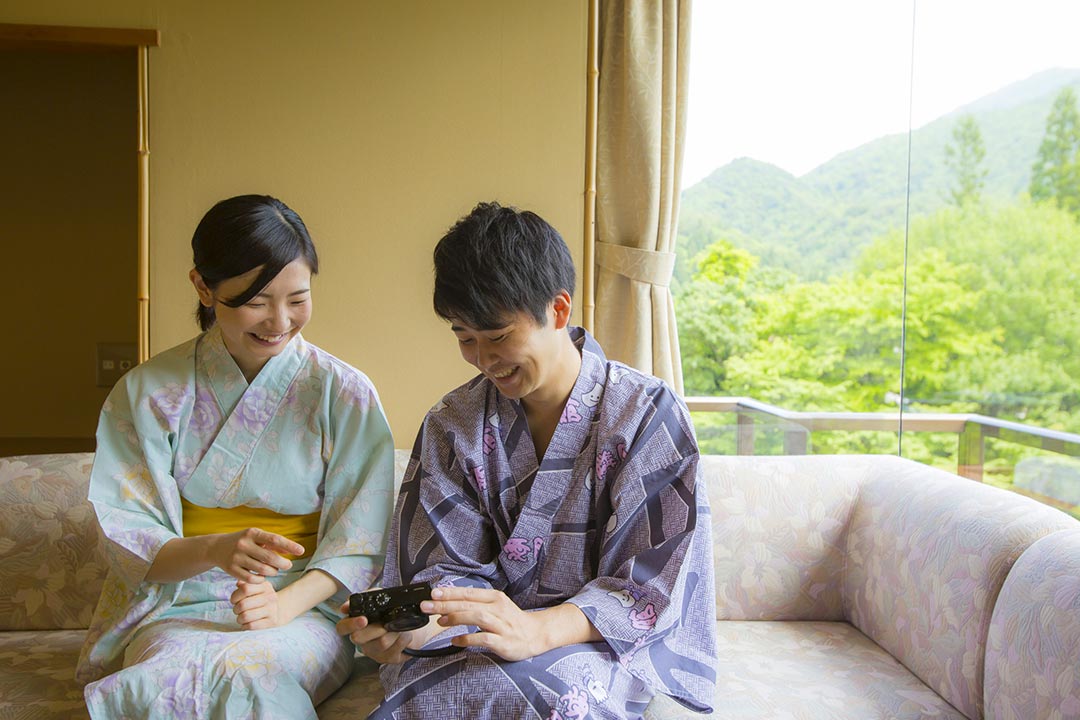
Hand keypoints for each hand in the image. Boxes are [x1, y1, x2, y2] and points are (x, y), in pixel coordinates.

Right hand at [211, 528, 303, 582]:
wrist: (216, 548)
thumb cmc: (244, 542)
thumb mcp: (257, 537)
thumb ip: (274, 544)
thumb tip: (293, 549)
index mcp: (252, 533)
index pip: (274, 539)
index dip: (289, 545)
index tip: (301, 551)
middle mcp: (243, 544)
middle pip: (270, 557)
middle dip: (283, 563)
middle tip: (288, 565)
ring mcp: (236, 557)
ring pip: (262, 569)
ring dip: (273, 572)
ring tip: (275, 570)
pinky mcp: (231, 569)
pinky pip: (252, 579)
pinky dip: (261, 579)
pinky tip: (263, 576)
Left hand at [231, 579, 282, 629]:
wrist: (278, 612)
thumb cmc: (261, 600)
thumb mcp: (255, 589)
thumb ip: (245, 585)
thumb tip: (239, 583)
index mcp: (265, 586)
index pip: (245, 589)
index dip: (235, 596)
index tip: (234, 600)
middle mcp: (270, 597)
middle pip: (243, 604)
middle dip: (236, 609)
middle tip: (237, 610)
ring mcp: (272, 609)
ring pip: (246, 616)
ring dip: (239, 619)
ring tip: (241, 618)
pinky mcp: (272, 622)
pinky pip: (251, 626)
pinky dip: (245, 626)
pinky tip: (247, 624)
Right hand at [335, 602, 424, 664]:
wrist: (411, 623)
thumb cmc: (391, 611)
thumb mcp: (381, 599)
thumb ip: (367, 596)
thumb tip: (348, 604)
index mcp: (356, 624)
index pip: (342, 627)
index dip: (350, 624)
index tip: (363, 619)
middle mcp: (362, 640)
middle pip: (358, 638)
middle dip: (374, 630)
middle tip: (385, 625)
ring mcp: (374, 651)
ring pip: (381, 643)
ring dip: (393, 632)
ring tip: (399, 627)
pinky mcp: (388, 658)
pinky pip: (395, 649)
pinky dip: (404, 638)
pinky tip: (405, 634)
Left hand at [421, 586, 541, 661]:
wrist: (535, 634)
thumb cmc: (510, 620)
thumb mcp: (494, 606)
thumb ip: (474, 603)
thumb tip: (448, 601)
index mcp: (494, 598)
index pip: (468, 592)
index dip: (450, 592)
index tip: (432, 593)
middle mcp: (498, 609)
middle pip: (469, 603)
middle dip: (445, 604)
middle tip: (427, 606)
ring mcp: (501, 625)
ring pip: (476, 617)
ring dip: (456, 618)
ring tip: (440, 621)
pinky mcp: (503, 642)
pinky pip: (483, 639)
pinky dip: (467, 639)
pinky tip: (455, 641)